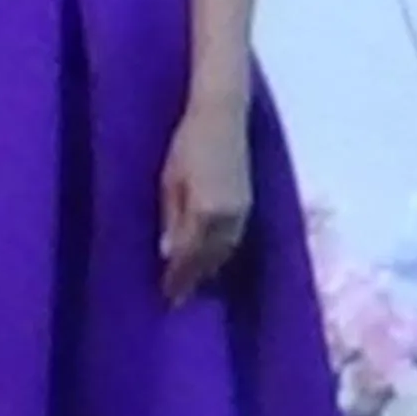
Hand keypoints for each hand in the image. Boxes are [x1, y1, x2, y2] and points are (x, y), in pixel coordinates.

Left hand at [160, 101, 253, 305]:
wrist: (222, 117)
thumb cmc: (185, 144)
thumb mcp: (168, 181)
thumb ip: (172, 218)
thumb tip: (168, 253)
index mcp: (206, 211)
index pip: (190, 256)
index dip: (179, 278)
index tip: (166, 297)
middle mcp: (230, 217)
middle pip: (211, 258)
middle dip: (195, 278)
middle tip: (177, 299)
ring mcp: (244, 210)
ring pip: (227, 250)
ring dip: (211, 268)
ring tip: (193, 284)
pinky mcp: (249, 202)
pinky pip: (236, 238)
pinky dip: (223, 252)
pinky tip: (211, 258)